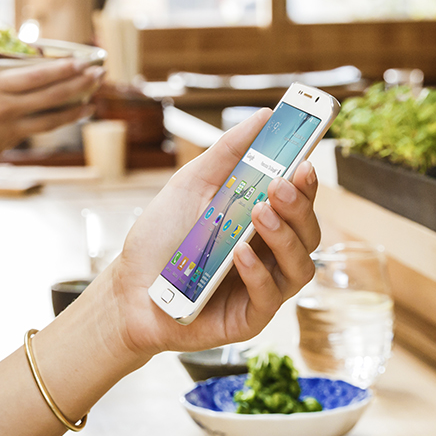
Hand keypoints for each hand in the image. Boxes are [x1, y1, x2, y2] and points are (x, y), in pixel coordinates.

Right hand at [0, 54, 102, 187]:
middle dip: (77, 80)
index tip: (78, 61)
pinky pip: (44, 127)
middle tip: (100, 71)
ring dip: (77, 100)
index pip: (32, 75)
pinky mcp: (10, 142)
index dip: (59, 68)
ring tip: (97, 90)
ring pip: (52, 111)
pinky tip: (80, 112)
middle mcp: (2, 103)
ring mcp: (9, 124)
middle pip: (48, 90)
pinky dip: (64, 118)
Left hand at [69, 109, 320, 360]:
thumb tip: (263, 117)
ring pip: (300, 266)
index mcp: (262, 222)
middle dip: (299, 207)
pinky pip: (269, 297)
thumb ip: (227, 152)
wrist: (127, 287)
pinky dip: (258, 273)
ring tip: (260, 213)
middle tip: (279, 185)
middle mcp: (270, 254)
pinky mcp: (249, 319)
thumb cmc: (161, 237)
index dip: (307, 184)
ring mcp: (262, 288)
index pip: (299, 202)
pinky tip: (240, 253)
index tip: (303, 162)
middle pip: (309, 233)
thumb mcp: (191, 185)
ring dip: (285, 237)